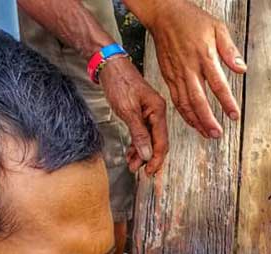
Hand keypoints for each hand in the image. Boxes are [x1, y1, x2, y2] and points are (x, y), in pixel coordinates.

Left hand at [99, 57, 168, 174]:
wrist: (108, 64)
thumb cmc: (119, 81)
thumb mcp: (128, 110)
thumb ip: (139, 134)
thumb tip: (146, 154)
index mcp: (158, 111)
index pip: (162, 142)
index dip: (156, 159)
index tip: (149, 172)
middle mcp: (156, 112)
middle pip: (157, 142)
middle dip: (148, 158)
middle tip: (139, 171)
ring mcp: (148, 113)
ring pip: (148, 139)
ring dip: (141, 153)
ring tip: (132, 164)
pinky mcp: (140, 112)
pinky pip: (142, 133)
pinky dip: (137, 143)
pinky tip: (131, 152)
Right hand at [145, 0, 245, 138]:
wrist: (164, 13)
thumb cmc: (190, 20)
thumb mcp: (217, 27)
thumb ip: (230, 50)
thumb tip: (242, 69)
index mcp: (204, 56)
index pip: (218, 84)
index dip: (226, 102)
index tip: (234, 116)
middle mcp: (189, 68)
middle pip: (199, 100)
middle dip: (208, 120)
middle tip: (218, 134)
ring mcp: (177, 74)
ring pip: (186, 104)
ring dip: (197, 121)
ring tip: (207, 134)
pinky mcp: (169, 77)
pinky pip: (177, 100)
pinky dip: (185, 114)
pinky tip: (193, 123)